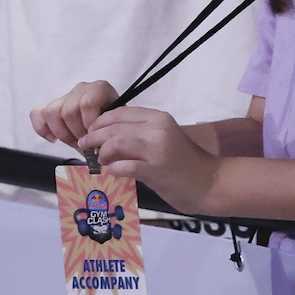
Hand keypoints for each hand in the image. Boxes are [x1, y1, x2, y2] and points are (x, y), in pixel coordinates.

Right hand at [32, 79, 120, 148]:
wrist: (110, 122)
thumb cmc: (113, 125)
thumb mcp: (117, 126)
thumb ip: (109, 134)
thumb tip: (99, 151)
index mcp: (100, 89)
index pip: (87, 103)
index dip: (89, 124)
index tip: (94, 138)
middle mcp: (82, 89)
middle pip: (69, 111)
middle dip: (76, 134)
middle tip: (85, 144)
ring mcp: (66, 96)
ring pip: (53, 112)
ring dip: (62, 134)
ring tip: (74, 142)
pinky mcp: (52, 106)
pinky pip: (37, 114)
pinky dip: (42, 129)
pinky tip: (53, 138)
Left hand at [85, 106, 219, 212]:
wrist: (209, 182)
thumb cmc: (184, 162)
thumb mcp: (163, 139)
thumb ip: (140, 135)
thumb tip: (108, 140)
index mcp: (157, 118)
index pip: (120, 112)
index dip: (100, 122)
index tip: (90, 132)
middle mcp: (157, 128)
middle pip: (114, 126)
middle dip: (94, 137)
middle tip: (84, 148)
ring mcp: (157, 148)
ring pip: (116, 142)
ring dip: (101, 153)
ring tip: (97, 162)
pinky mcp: (156, 169)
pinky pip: (125, 166)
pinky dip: (112, 169)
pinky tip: (109, 173)